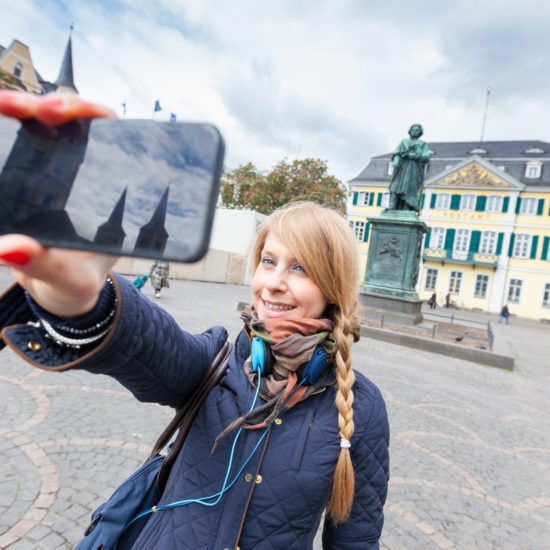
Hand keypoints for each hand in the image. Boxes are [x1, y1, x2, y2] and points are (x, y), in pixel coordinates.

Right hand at [0, 91, 117, 316]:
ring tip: (2, 105)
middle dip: (44, 107)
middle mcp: (83, 177)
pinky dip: (1, 133)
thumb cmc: (78, 283)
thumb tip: (8, 247)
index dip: (91, 115)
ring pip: (35, 130)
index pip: (109, 140)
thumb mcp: (71, 280)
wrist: (60, 293)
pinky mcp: (26, 183)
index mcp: (109, 194)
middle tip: (21, 107)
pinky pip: (11, 150)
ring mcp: (52, 176)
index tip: (68, 111)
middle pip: (68, 127)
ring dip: (16, 111)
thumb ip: (46, 266)